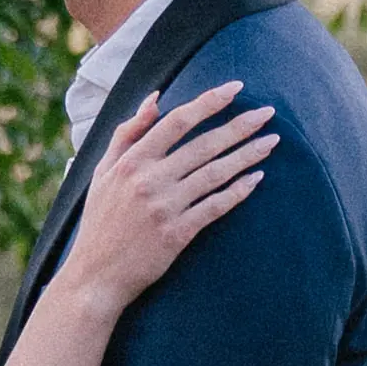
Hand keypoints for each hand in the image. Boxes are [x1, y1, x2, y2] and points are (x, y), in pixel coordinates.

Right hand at [62, 79, 275, 309]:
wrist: (95, 276)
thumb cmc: (99, 222)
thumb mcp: (102, 172)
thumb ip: (127, 133)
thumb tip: (155, 99)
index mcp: (131, 161)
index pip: (177, 121)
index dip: (209, 102)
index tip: (236, 89)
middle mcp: (149, 181)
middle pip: (204, 145)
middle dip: (240, 126)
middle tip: (268, 113)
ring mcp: (165, 208)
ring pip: (215, 174)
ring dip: (247, 155)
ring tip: (271, 142)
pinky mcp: (177, 234)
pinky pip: (215, 207)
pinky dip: (238, 192)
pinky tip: (257, 178)